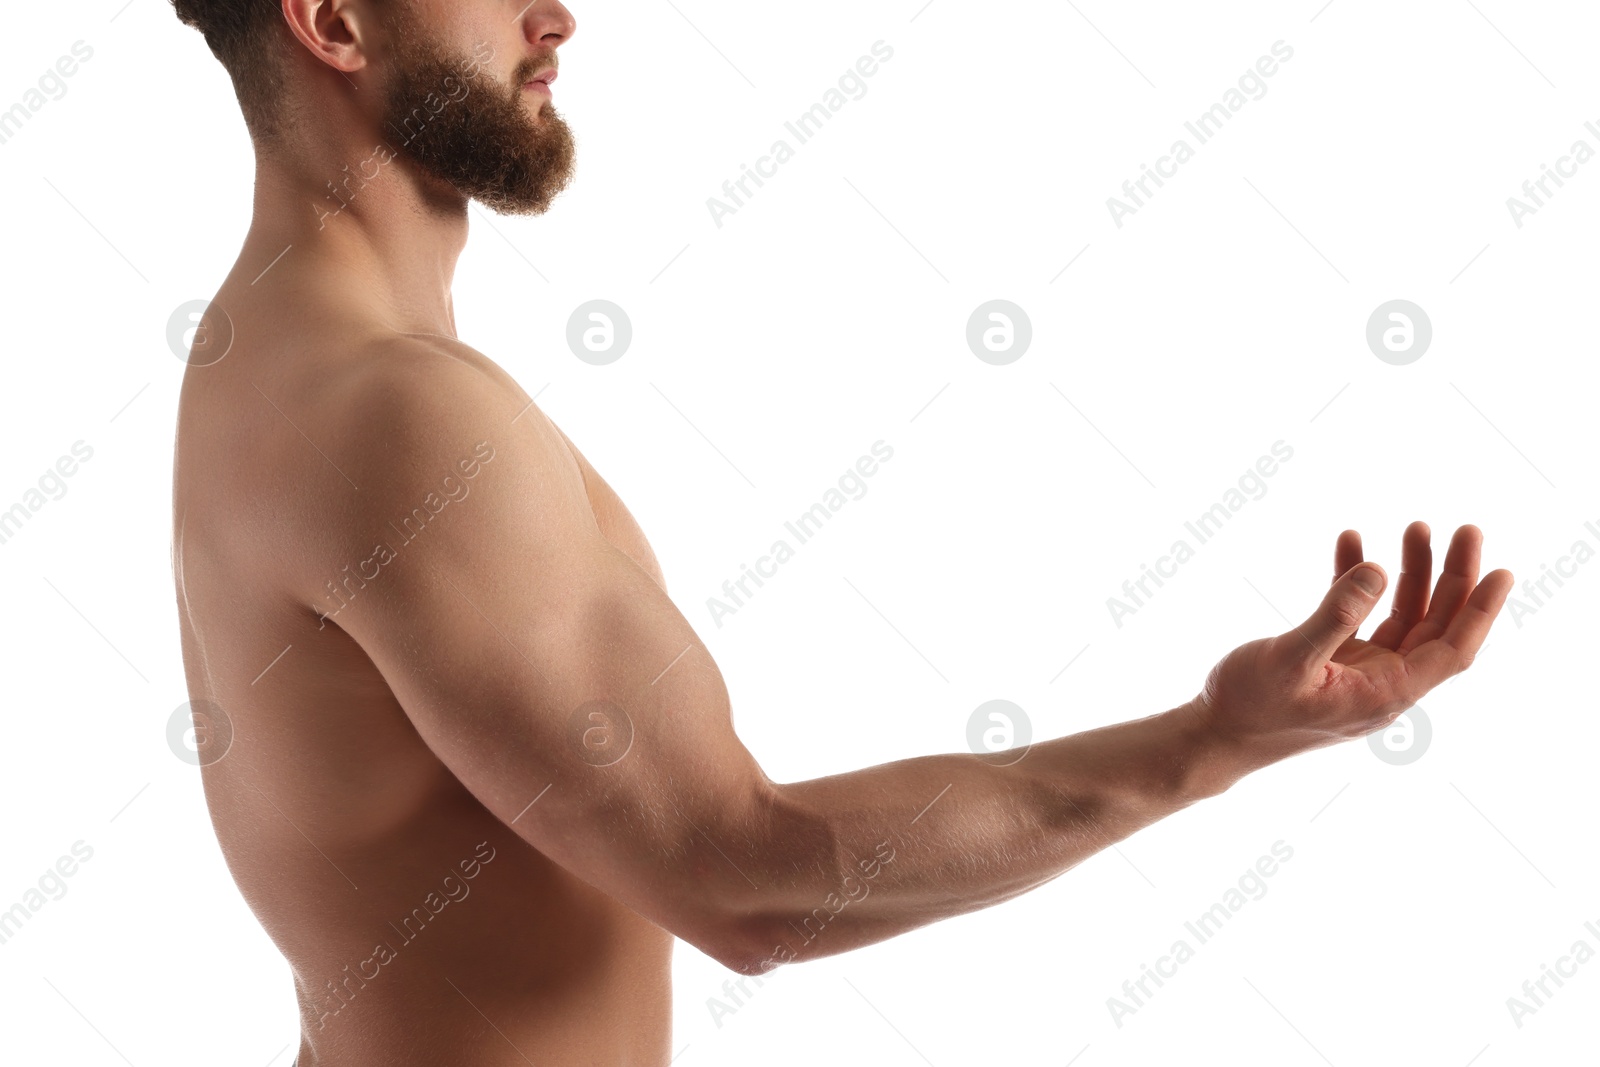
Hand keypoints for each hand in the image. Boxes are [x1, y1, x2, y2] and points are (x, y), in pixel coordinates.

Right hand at [1190, 522, 1512, 776]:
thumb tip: (1378, 570)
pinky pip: (1361, 615)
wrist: (1214, 735)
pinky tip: (1352, 544)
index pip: (1451, 650)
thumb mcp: (1290, 658)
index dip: (1481, 612)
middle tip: (1466, 531)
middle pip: (1436, 627)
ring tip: (1417, 529)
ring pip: (1404, 617)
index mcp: (1385, 693)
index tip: (1503, 571)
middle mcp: (1383, 684)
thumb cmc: (1250, 706)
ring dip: (1411, 574)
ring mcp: (1360, 671)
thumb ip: (1335, 614)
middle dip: (1454, 578)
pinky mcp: (1334, 661)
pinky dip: (1359, 583)